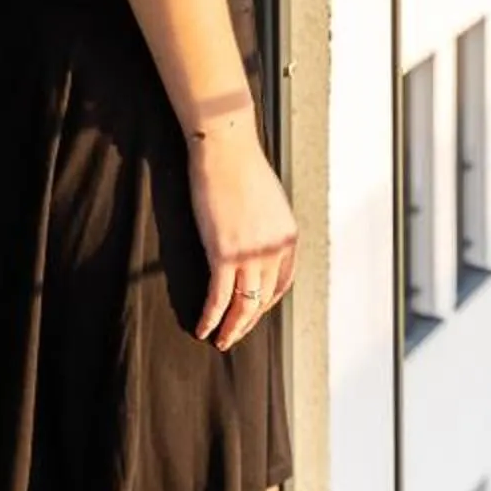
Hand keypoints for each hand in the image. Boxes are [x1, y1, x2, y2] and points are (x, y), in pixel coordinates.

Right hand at [188, 123, 297, 349]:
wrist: (225, 149)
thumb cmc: (242, 168)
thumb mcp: (269, 203)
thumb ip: (267, 229)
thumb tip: (254, 245)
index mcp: (288, 237)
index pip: (282, 283)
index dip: (267, 303)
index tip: (254, 312)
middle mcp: (275, 250)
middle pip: (263, 299)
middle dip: (248, 322)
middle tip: (233, 337)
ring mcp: (251, 254)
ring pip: (243, 305)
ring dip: (231, 328)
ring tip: (219, 341)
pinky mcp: (224, 254)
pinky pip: (218, 297)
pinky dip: (210, 317)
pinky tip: (202, 328)